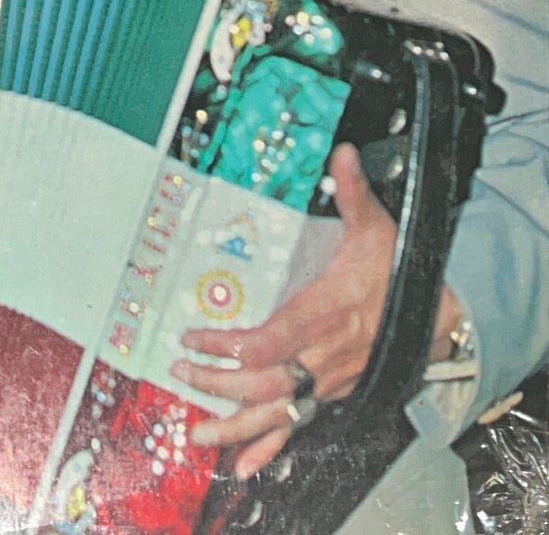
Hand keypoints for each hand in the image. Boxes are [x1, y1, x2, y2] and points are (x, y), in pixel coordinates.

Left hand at [171, 144, 460, 479]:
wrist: (438, 314)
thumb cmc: (398, 270)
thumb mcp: (377, 227)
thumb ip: (355, 192)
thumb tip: (341, 153)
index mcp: (325, 316)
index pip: (271, 340)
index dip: (230, 345)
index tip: (193, 337)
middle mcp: (323, 357)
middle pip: (265, 381)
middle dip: (219, 383)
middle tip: (180, 375)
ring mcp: (327, 381)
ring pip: (278, 413)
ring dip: (235, 426)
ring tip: (198, 433)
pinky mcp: (331, 394)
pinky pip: (298, 429)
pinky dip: (269, 449)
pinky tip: (243, 465)